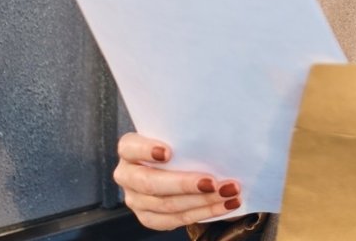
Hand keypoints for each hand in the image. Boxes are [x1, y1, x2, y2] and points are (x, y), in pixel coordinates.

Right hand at [113, 132, 243, 229]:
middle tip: (212, 183)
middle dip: (184, 184)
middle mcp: (127, 175)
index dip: (146, 150)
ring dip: (202, 201)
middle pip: (150, 183)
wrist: (172, 165)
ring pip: (166, 205)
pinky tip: (224, 205)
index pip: (130, 148)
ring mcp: (135, 199)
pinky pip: (175, 220)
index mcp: (129, 150)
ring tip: (228, 193)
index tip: (167, 152)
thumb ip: (184, 137)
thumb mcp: (176, 136)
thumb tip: (217, 136)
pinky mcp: (148, 217)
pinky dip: (204, 213)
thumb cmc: (178, 146)